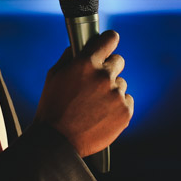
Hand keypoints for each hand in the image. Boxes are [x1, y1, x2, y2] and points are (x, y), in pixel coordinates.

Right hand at [34, 30, 133, 157]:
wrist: (58, 140)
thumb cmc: (53, 106)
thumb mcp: (54, 75)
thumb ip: (70, 56)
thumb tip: (80, 46)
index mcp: (86, 63)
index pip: (109, 40)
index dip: (109, 40)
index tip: (110, 42)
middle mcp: (104, 76)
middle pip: (118, 61)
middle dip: (108, 68)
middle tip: (96, 82)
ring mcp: (116, 95)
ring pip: (121, 84)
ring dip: (112, 89)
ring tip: (95, 104)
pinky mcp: (125, 112)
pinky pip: (127, 101)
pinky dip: (118, 105)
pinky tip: (103, 113)